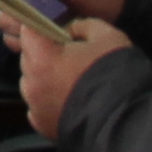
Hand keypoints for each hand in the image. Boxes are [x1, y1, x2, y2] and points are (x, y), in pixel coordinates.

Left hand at [12, 16, 134, 139]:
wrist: (124, 122)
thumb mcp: (107, 37)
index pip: (27, 31)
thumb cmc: (114, 75)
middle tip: (71, 55)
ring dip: (45, 77)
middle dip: (45, 52)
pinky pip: (39, 105)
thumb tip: (70, 30)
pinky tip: (70, 100)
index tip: (54, 30)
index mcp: (41, 57)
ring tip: (72, 80)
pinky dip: (49, 101)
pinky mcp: (42, 125)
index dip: (41, 27)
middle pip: (28, 57)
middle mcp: (31, 82)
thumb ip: (83, 26)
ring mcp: (34, 107)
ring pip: (32, 82)